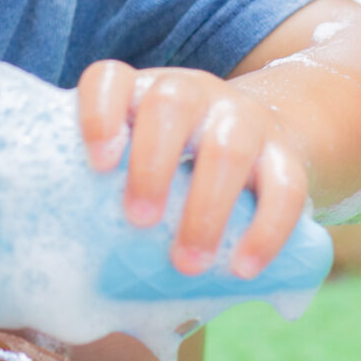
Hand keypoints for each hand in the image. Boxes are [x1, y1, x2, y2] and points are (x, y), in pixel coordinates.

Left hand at [78, 61, 309, 278]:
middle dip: (152, 164)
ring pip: (228, 149)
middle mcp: (193, 95)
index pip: (110, 80)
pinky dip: (266, 230)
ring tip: (187, 264)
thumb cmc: (174, 169)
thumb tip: (73, 280)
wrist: (259, 144)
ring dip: (206, 209)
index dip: (100, 113)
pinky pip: (285, 187)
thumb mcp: (141, 166)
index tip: (98, 163)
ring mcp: (243, 120)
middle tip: (139, 220)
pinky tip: (242, 268)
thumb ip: (108, 200)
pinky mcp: (286, 155)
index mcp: (142, 94)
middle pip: (172, 104)